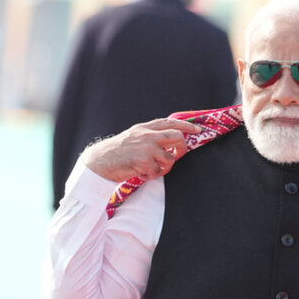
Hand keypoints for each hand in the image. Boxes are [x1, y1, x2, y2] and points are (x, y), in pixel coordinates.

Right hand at [82, 118, 201, 182]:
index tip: (198, 129)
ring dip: (164, 168)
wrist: (101, 160)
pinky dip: (152, 176)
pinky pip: (158, 172)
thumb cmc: (119, 151)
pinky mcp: (144, 161)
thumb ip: (151, 135)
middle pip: (177, 137)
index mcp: (145, 128)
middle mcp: (147, 135)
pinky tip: (142, 174)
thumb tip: (172, 139)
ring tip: (153, 169)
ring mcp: (146, 147)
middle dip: (182, 149)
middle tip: (177, 156)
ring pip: (170, 159)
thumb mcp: (135, 136)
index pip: (171, 122)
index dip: (187, 125)